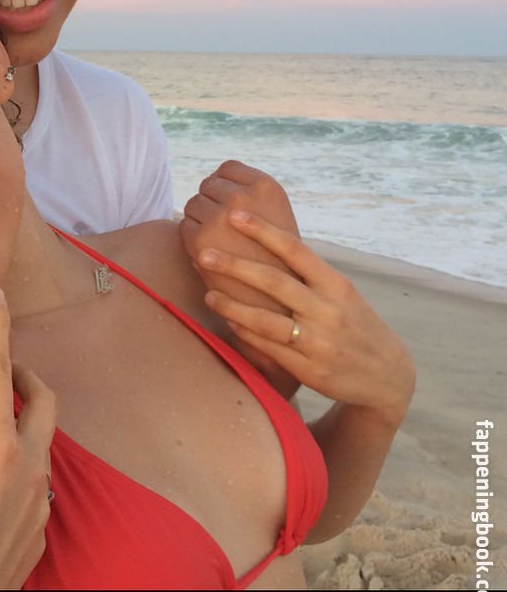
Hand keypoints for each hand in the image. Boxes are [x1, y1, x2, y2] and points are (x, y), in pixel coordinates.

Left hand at [181, 160, 299, 310]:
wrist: (276, 302)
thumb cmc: (275, 259)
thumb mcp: (275, 217)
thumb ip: (251, 194)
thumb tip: (214, 176)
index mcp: (266, 187)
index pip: (228, 167)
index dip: (224, 183)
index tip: (229, 203)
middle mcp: (241, 198)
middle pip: (208, 185)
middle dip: (211, 201)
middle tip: (223, 226)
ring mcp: (219, 218)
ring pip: (193, 204)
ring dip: (199, 219)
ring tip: (218, 240)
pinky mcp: (199, 240)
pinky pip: (184, 226)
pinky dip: (191, 237)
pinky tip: (210, 252)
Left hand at [199, 210, 414, 425]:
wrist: (387, 376)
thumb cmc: (354, 324)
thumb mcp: (341, 293)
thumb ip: (308, 273)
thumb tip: (265, 241)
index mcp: (335, 284)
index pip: (296, 250)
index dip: (263, 231)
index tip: (234, 214)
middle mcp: (327, 310)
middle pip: (275, 282)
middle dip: (236, 266)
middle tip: (204, 252)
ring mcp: (318, 341)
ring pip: (266, 320)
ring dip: (232, 306)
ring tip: (208, 293)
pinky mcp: (308, 369)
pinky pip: (269, 347)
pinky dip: (246, 333)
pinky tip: (227, 321)